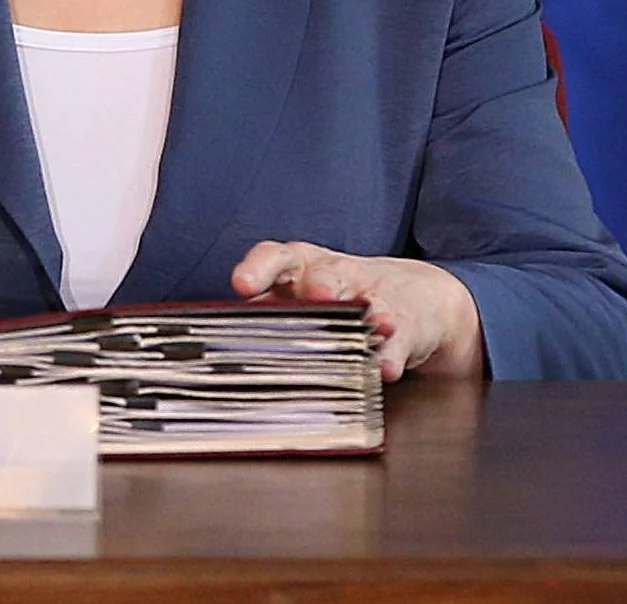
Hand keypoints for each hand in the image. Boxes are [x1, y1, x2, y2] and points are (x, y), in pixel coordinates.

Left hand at [230, 240, 482, 380]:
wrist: (415, 299)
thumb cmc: (337, 302)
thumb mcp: (299, 301)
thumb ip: (264, 318)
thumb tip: (211, 349)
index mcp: (298, 268)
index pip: (274, 258)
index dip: (258, 268)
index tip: (242, 284)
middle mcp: (334, 277)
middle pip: (325, 275)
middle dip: (320, 284)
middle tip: (315, 294)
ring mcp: (375, 297)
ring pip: (368, 301)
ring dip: (365, 312)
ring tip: (368, 322)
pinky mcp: (408, 322)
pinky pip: (400, 338)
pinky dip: (392, 353)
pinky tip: (384, 368)